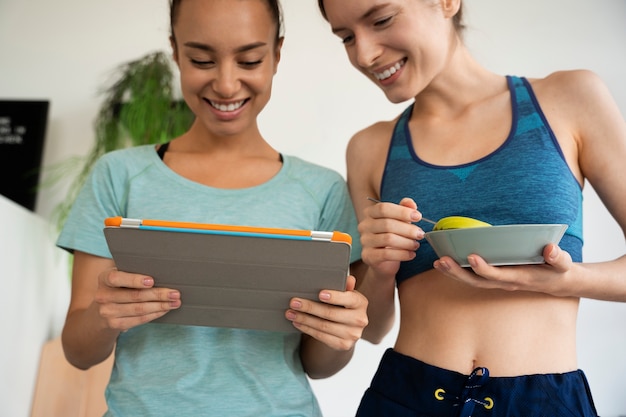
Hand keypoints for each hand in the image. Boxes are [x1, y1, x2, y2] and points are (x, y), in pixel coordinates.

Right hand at [94, 268, 180, 330]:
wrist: (102, 311)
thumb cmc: (119, 287)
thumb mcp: (120, 276)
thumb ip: (133, 271)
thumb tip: (162, 270)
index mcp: (104, 278)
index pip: (116, 278)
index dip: (134, 280)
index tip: (152, 281)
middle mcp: (103, 295)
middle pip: (134, 296)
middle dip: (158, 294)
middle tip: (175, 293)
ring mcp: (107, 312)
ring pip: (139, 309)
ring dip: (161, 306)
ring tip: (175, 302)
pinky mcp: (114, 324)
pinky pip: (139, 319)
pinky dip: (155, 314)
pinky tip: (165, 310)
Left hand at [285, 275, 368, 350]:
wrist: (347, 328)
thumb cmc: (343, 305)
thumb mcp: (345, 294)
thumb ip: (345, 286)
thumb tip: (349, 279)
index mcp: (361, 303)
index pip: (348, 299)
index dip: (335, 297)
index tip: (319, 293)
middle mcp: (360, 319)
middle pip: (331, 313)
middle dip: (310, 307)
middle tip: (294, 302)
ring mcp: (353, 334)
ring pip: (323, 326)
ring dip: (304, 319)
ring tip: (291, 313)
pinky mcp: (344, 345)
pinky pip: (321, 336)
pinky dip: (307, 329)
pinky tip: (297, 323)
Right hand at [359, 197, 424, 275]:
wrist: (383, 260)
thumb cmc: (392, 236)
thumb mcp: (399, 220)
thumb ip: (404, 209)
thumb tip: (411, 204)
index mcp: (370, 213)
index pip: (384, 208)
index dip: (402, 212)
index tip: (418, 217)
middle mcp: (364, 226)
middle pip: (387, 224)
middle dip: (408, 229)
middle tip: (420, 234)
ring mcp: (365, 241)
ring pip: (388, 239)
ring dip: (407, 242)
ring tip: (416, 245)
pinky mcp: (368, 256)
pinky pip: (387, 254)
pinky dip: (403, 254)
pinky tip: (411, 254)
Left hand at [433, 243, 573, 295]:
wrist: (558, 283)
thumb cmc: (558, 270)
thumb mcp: (563, 264)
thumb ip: (558, 257)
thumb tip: (550, 249)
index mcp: (520, 278)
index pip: (498, 275)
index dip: (484, 268)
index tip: (471, 256)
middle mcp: (505, 282)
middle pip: (477, 281)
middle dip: (459, 272)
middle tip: (442, 261)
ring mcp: (498, 282)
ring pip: (472, 281)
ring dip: (454, 273)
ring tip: (438, 262)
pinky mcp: (494, 278)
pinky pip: (473, 277)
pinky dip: (458, 271)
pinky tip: (444, 263)